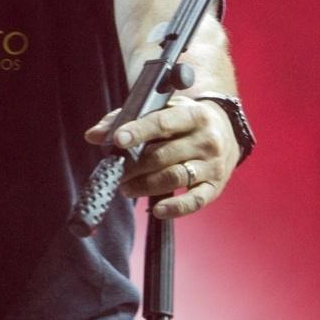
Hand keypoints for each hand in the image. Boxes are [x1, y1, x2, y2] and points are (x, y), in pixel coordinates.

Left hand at [84, 96, 241, 219]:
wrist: (226, 131)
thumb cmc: (184, 121)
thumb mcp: (163, 109)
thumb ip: (126, 118)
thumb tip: (93, 135)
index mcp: (193, 114)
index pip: (163, 123)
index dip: (138, 131)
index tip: (117, 140)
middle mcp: (206, 139)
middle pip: (163, 155)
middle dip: (133, 166)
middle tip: (115, 172)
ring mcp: (213, 164)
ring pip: (174, 178)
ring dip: (145, 186)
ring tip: (126, 188)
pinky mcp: (215, 186)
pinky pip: (195, 201)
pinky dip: (176, 208)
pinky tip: (157, 210)